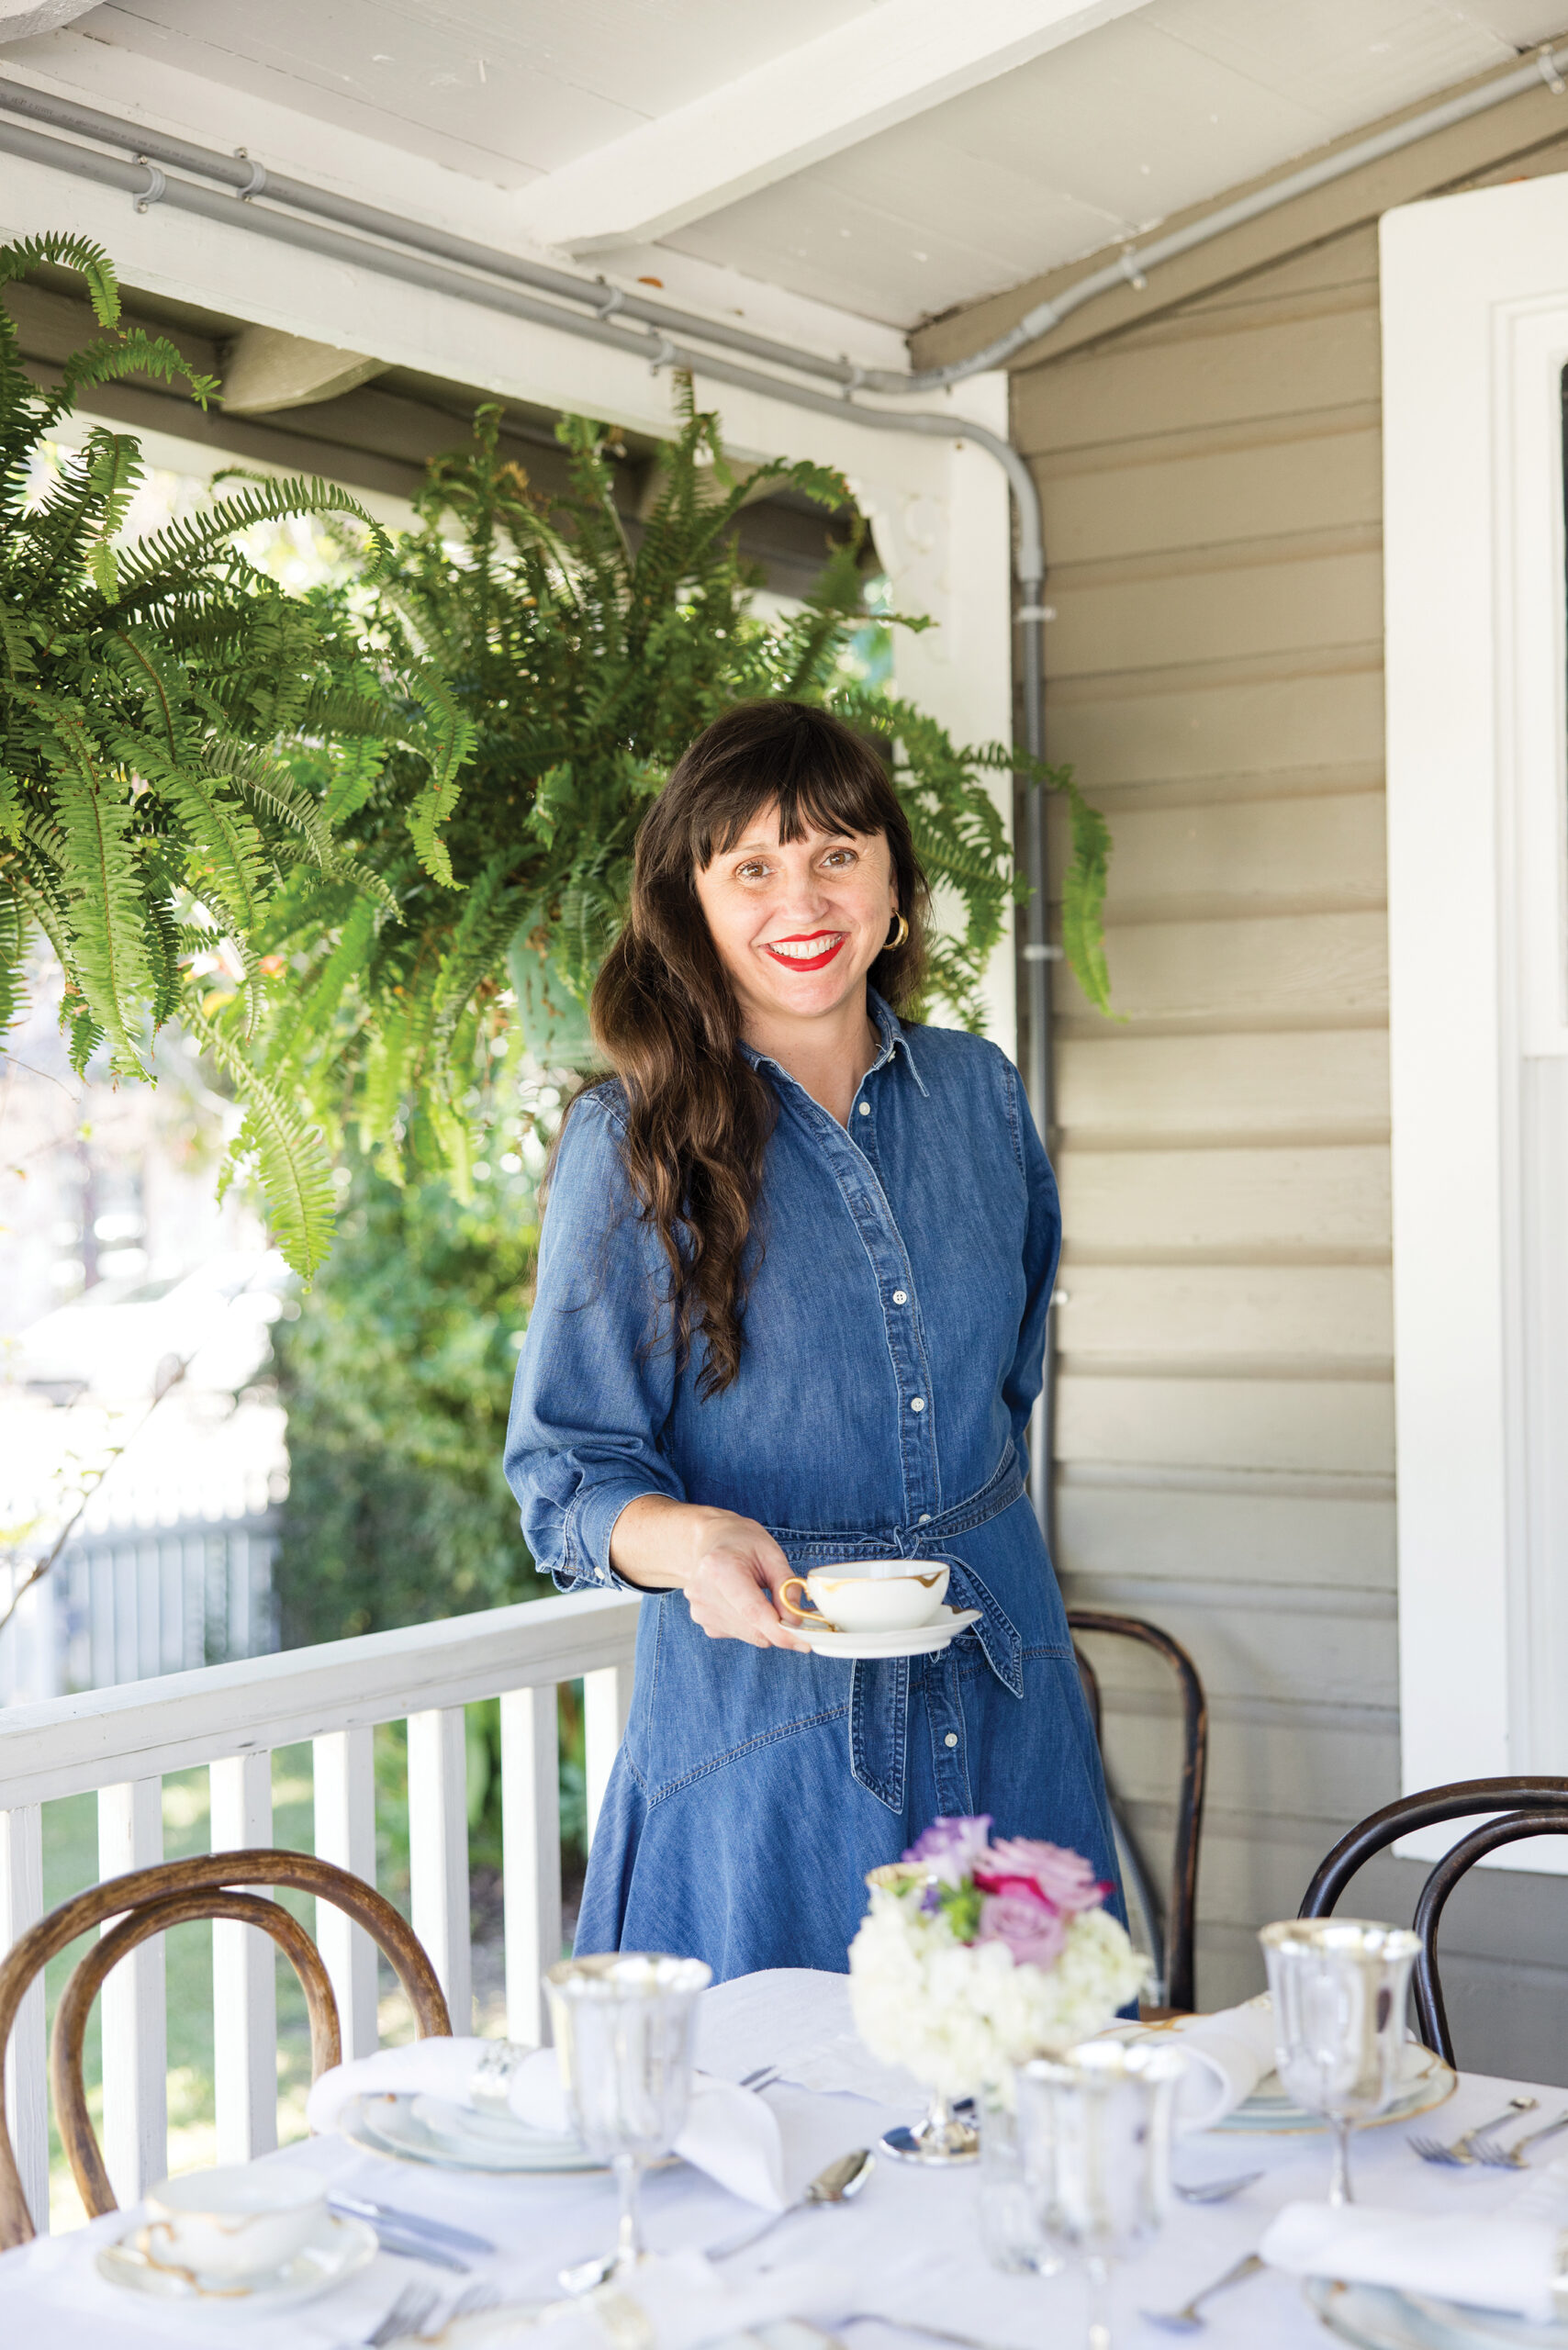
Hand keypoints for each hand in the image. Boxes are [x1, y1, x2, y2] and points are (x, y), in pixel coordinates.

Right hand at [684, 1511, 809, 1651]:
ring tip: (763, 1596)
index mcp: (720, 1568)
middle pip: (754, 1629)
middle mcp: (704, 1593)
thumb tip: (796, 1621)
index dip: (781, 1632)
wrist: (710, 1540)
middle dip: (779, 1627)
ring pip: (750, 1636)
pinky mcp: (703, 1621)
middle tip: (795, 1613)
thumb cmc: (741, 1541)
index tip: (805, 1642)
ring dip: (765, 1626)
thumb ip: (786, 1585)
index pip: (754, 1612)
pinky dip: (751, 1625)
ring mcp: (700, 1610)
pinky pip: (740, 1634)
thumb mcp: (770, 1553)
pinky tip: (746, 1601)